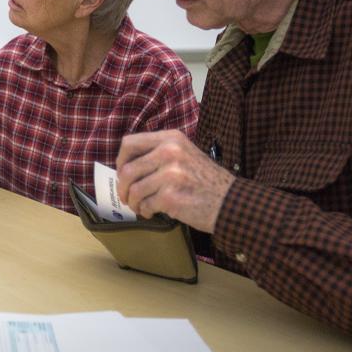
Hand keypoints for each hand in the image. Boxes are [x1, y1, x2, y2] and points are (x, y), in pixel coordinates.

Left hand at [115, 130, 234, 232]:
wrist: (231, 202)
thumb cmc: (206, 181)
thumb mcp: (184, 153)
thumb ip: (158, 152)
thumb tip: (125, 164)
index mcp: (170, 139)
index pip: (130, 143)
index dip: (120, 160)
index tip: (122, 173)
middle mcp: (170, 152)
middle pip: (127, 169)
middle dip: (122, 187)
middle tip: (126, 196)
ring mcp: (171, 174)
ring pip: (134, 190)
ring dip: (133, 202)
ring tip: (139, 207)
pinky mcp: (171, 196)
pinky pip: (145, 205)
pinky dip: (145, 211)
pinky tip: (152, 212)